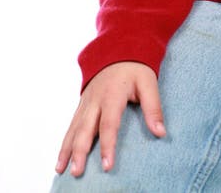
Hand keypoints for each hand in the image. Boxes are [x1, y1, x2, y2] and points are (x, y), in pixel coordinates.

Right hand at [55, 61, 165, 176]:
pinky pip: (71, 125)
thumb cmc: (135, 68)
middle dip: (79, 152)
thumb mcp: (149, 83)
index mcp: (112, 95)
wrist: (118, 48)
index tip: (107, 166)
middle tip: (77, 172)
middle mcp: (95, 100)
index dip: (107, 146)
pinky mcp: (82, 104)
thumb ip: (153, 108)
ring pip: (74, 128)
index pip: (108, 124)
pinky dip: (65, 141)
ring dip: (67, 149)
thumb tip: (160, 133)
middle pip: (85, 129)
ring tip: (61, 169)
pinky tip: (61, 157)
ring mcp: (86, 102)